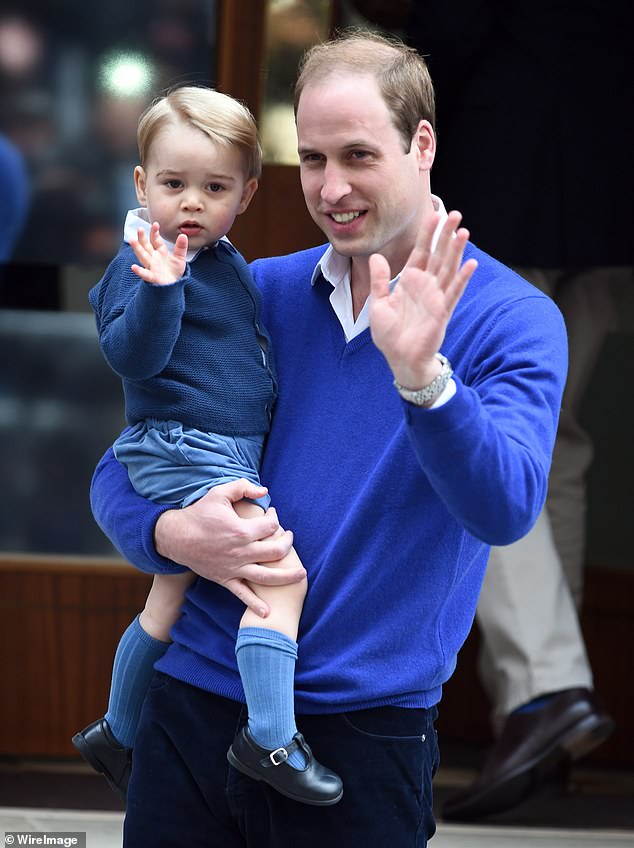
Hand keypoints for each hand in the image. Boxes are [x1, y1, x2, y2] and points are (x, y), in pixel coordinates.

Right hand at [130, 221, 187, 284]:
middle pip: (146, 246)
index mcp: (160, 251)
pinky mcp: (152, 277)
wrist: (174, 285)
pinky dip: (140, 271)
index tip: (155, 224)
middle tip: (140, 229)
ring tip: (132, 240)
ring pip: (143, 256)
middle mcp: (153, 257)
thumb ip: (181, 247)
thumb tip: (183, 235)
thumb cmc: (174, 271)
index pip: (155, 240)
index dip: (155, 232)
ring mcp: (151, 267)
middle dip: (142, 238)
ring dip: (137, 249)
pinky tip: (134, 267)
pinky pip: (145, 274)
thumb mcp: (180, 258)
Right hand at [154, 478, 301, 615]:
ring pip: (267, 576)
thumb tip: (265, 490)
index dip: (276, 518)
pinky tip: (268, 613)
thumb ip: (243, 487)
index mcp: (242, 530)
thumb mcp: (219, 493)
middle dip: (287, 543)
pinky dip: (255, 605)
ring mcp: (234, 568)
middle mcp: (241, 552)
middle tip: (289, 537)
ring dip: (287, 577)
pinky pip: (243, 594)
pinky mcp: (225, 579)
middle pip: (276, 551)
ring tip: (301, 574)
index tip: (273, 514)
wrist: (176, 537)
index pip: (271, 526)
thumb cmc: (199, 513)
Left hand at [369, 210, 477, 388]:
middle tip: (456, 214)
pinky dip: (462, 279)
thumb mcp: (378, 304)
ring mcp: (436, 297)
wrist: (400, 359)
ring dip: (456, 251)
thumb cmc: (390, 335)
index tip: (432, 215)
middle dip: (446, 235)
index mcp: (410, 282)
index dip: (427, 235)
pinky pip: (454, 292)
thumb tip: (377, 257)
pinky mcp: (442, 311)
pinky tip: (471, 264)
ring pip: (448, 269)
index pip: (421, 253)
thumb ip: (380, 281)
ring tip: (464, 231)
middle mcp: (425, 286)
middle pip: (438, 255)